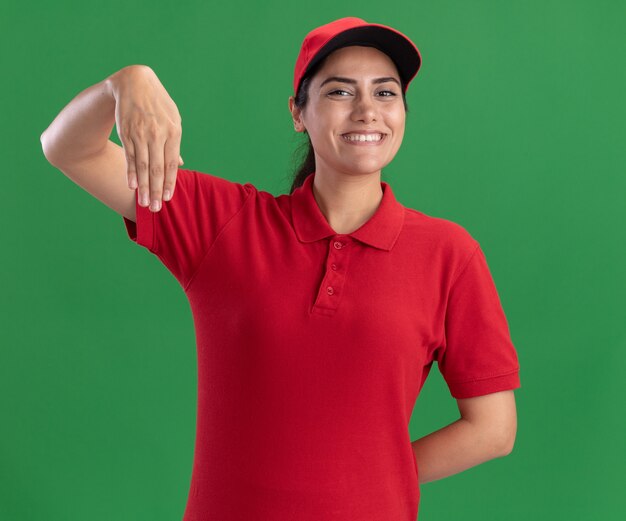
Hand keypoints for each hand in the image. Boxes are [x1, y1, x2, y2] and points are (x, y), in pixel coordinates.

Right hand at [108, 65, 183, 211]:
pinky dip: (131, 172)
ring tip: (145, 203)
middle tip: (156, 209)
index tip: (168, 199)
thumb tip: (179, 164)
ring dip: (143, 186)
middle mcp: (158, 134)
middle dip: (157, 191)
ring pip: (143, 165)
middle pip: (157, 168)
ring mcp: (141, 133)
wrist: (134, 82)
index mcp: (174, 131)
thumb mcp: (173, 119)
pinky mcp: (126, 132)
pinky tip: (132, 186)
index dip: (170, 183)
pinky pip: (129, 156)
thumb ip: (175, 143)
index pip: (171, 163)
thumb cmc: (158, 104)